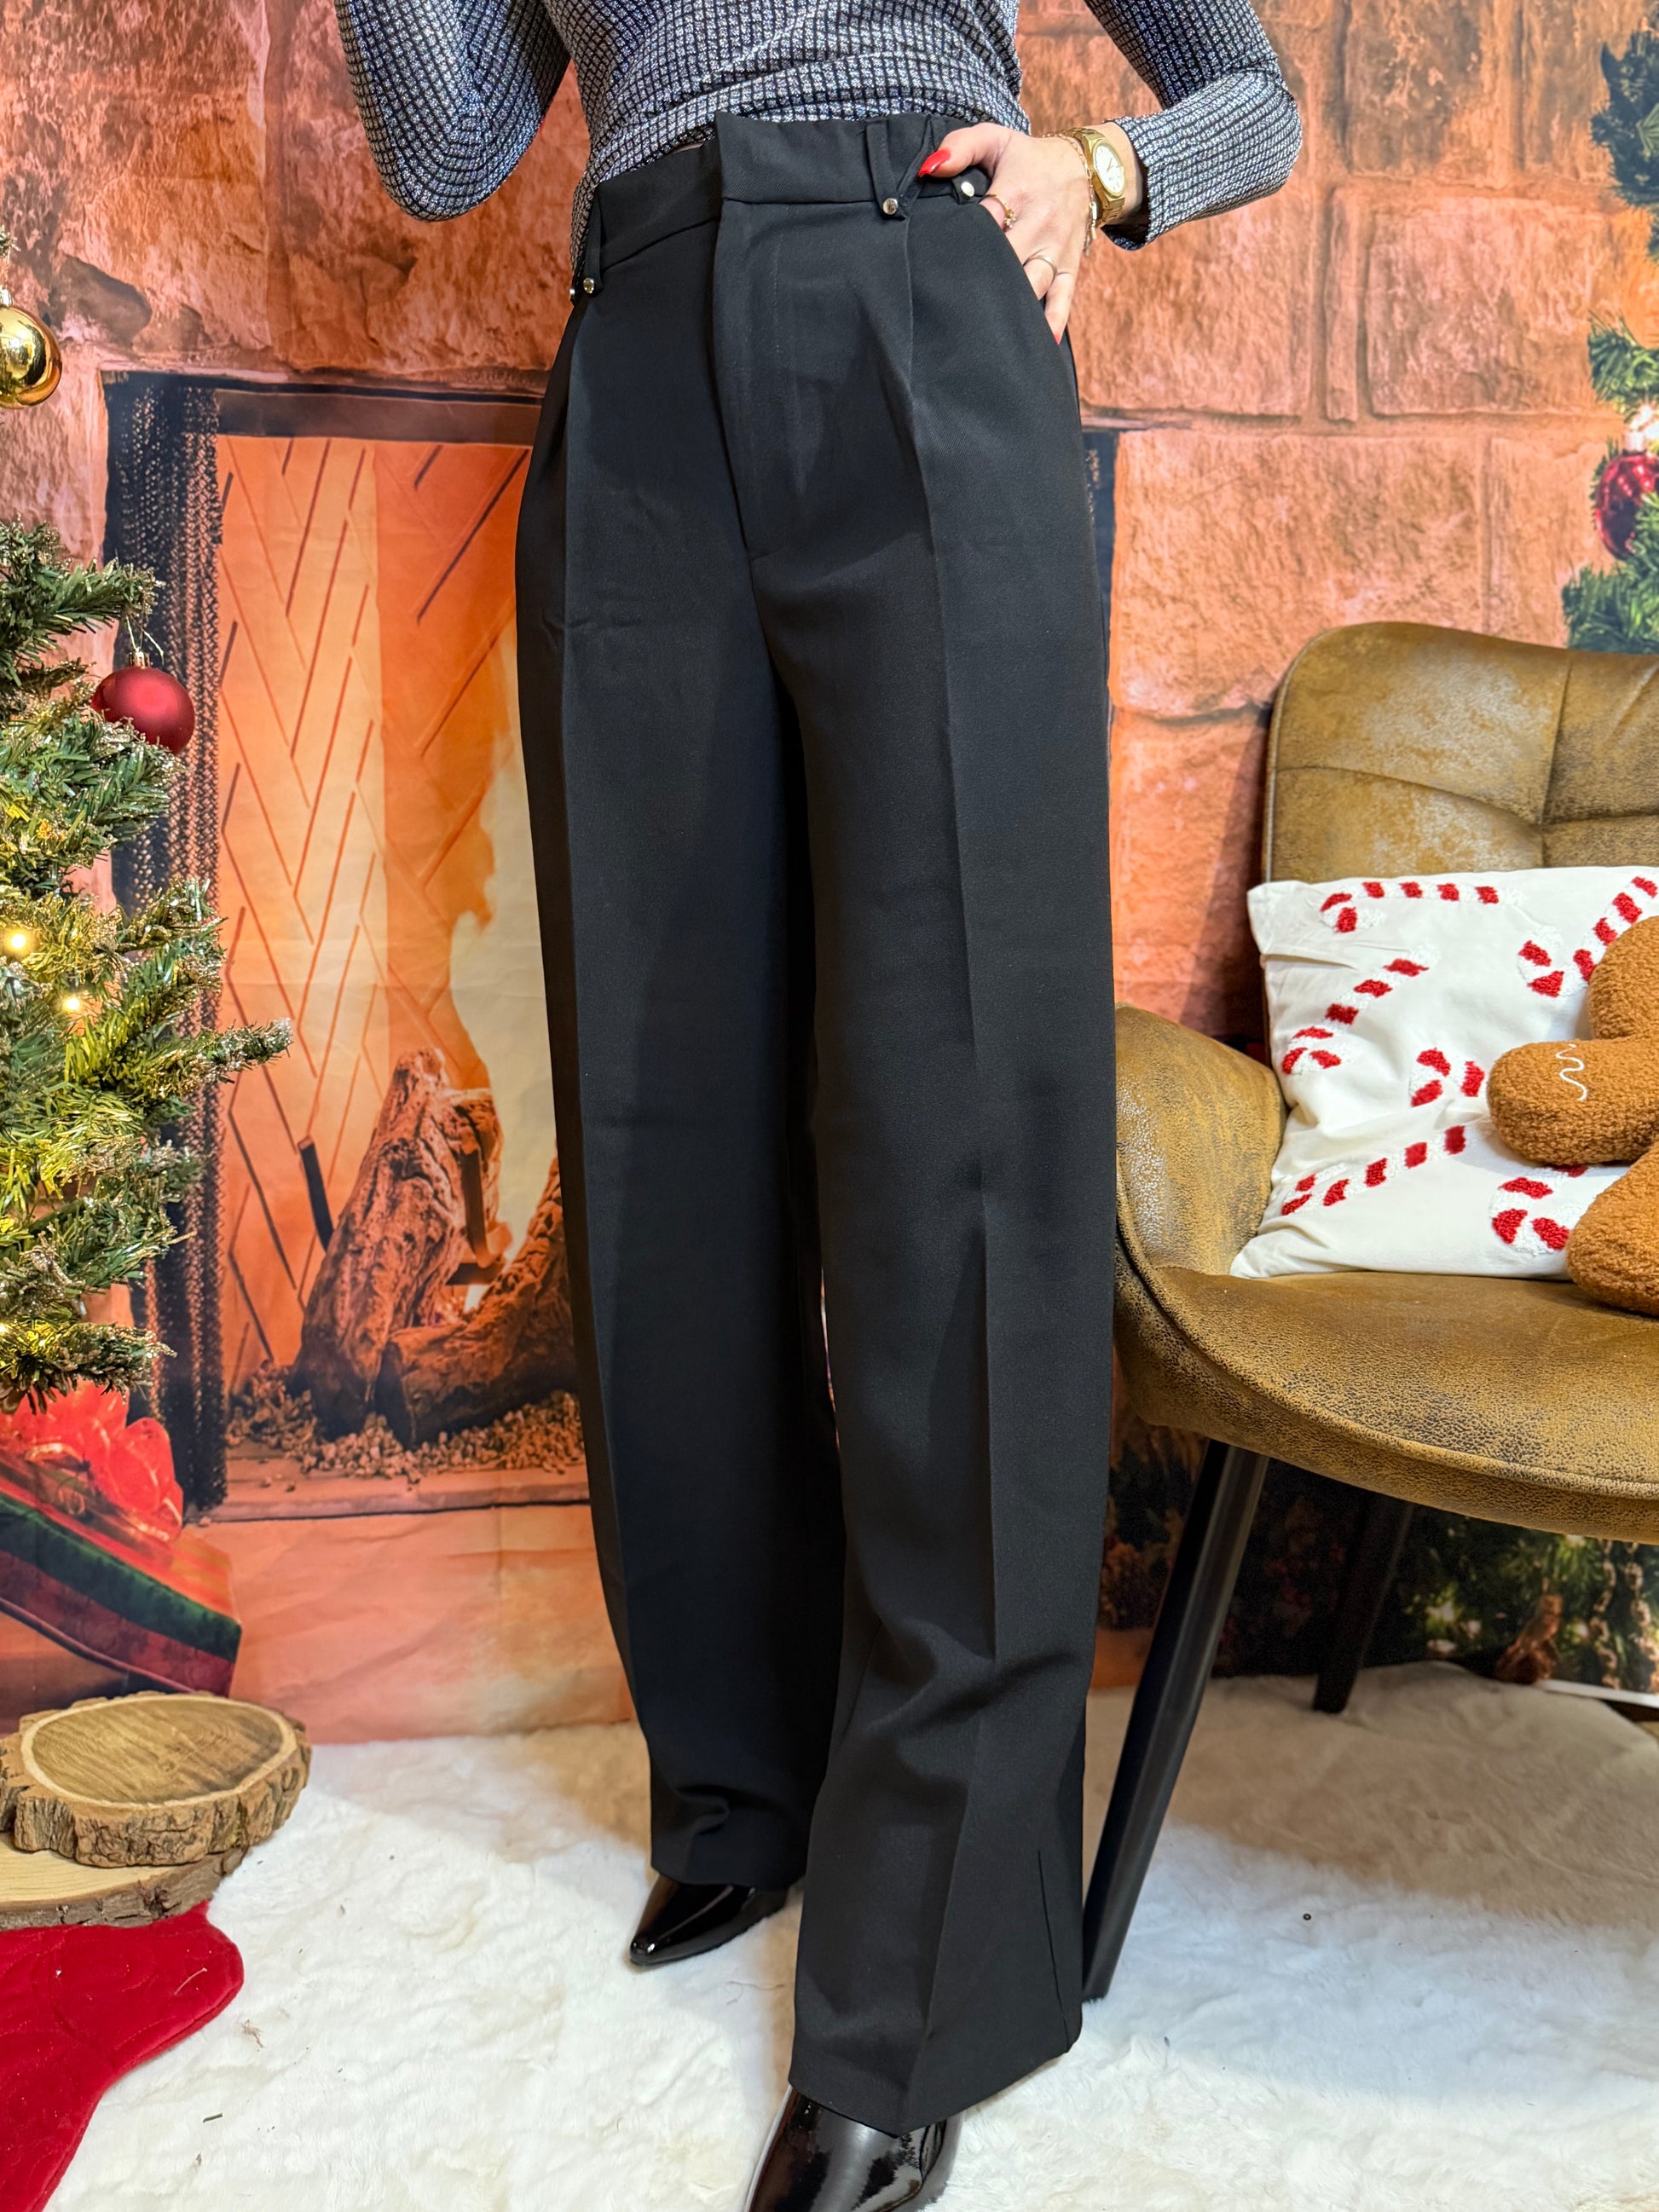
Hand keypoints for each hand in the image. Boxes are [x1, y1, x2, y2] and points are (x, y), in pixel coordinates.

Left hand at [919, 123, 1132, 342]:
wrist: (1085, 167)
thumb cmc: (1028, 158)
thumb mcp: (995, 139)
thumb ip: (960, 147)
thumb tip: (928, 168)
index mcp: (1017, 192)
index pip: (986, 222)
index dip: (964, 241)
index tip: (939, 260)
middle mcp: (1038, 224)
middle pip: (1007, 259)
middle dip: (982, 281)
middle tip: (951, 307)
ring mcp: (1054, 250)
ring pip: (1033, 283)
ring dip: (1012, 307)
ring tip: (984, 333)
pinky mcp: (1068, 267)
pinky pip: (1062, 298)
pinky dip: (1052, 321)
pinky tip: (1039, 344)